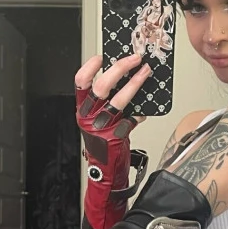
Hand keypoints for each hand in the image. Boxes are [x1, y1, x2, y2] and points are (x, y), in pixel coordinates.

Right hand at [76, 54, 152, 228]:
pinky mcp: (116, 135)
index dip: (90, 67)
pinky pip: (132, 118)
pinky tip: (147, 106)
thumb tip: (125, 81)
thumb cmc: (102, 146)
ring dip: (135, 83)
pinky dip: (141, 110)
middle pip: (101, 86)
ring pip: (119, 100)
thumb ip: (106, 104)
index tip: (101, 56)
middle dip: (119, 69)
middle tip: (134, 59)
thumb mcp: (97, 122)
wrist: (104, 172)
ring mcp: (103, 126)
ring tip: (146, 72)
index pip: (80, 83)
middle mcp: (90, 117)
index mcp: (82, 110)